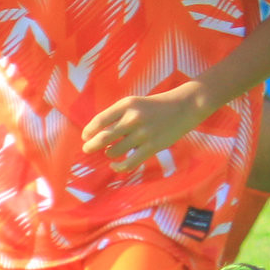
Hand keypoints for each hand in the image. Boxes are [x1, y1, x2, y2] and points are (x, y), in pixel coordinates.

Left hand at [81, 87, 203, 170]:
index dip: (89, 130)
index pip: (100, 120)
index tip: (85, 136)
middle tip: (87, 149)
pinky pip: (129, 162)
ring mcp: (143, 134)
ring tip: (110, 153)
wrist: (184, 106)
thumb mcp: (136, 103)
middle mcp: (133, 118)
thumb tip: (99, 133)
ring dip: (109, 154)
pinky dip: (119, 167)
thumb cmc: (157, 105)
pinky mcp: (152, 147)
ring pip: (115, 151)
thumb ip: (119, 115)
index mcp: (126, 105)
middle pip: (104, 137)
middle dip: (91, 146)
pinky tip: (115, 166)